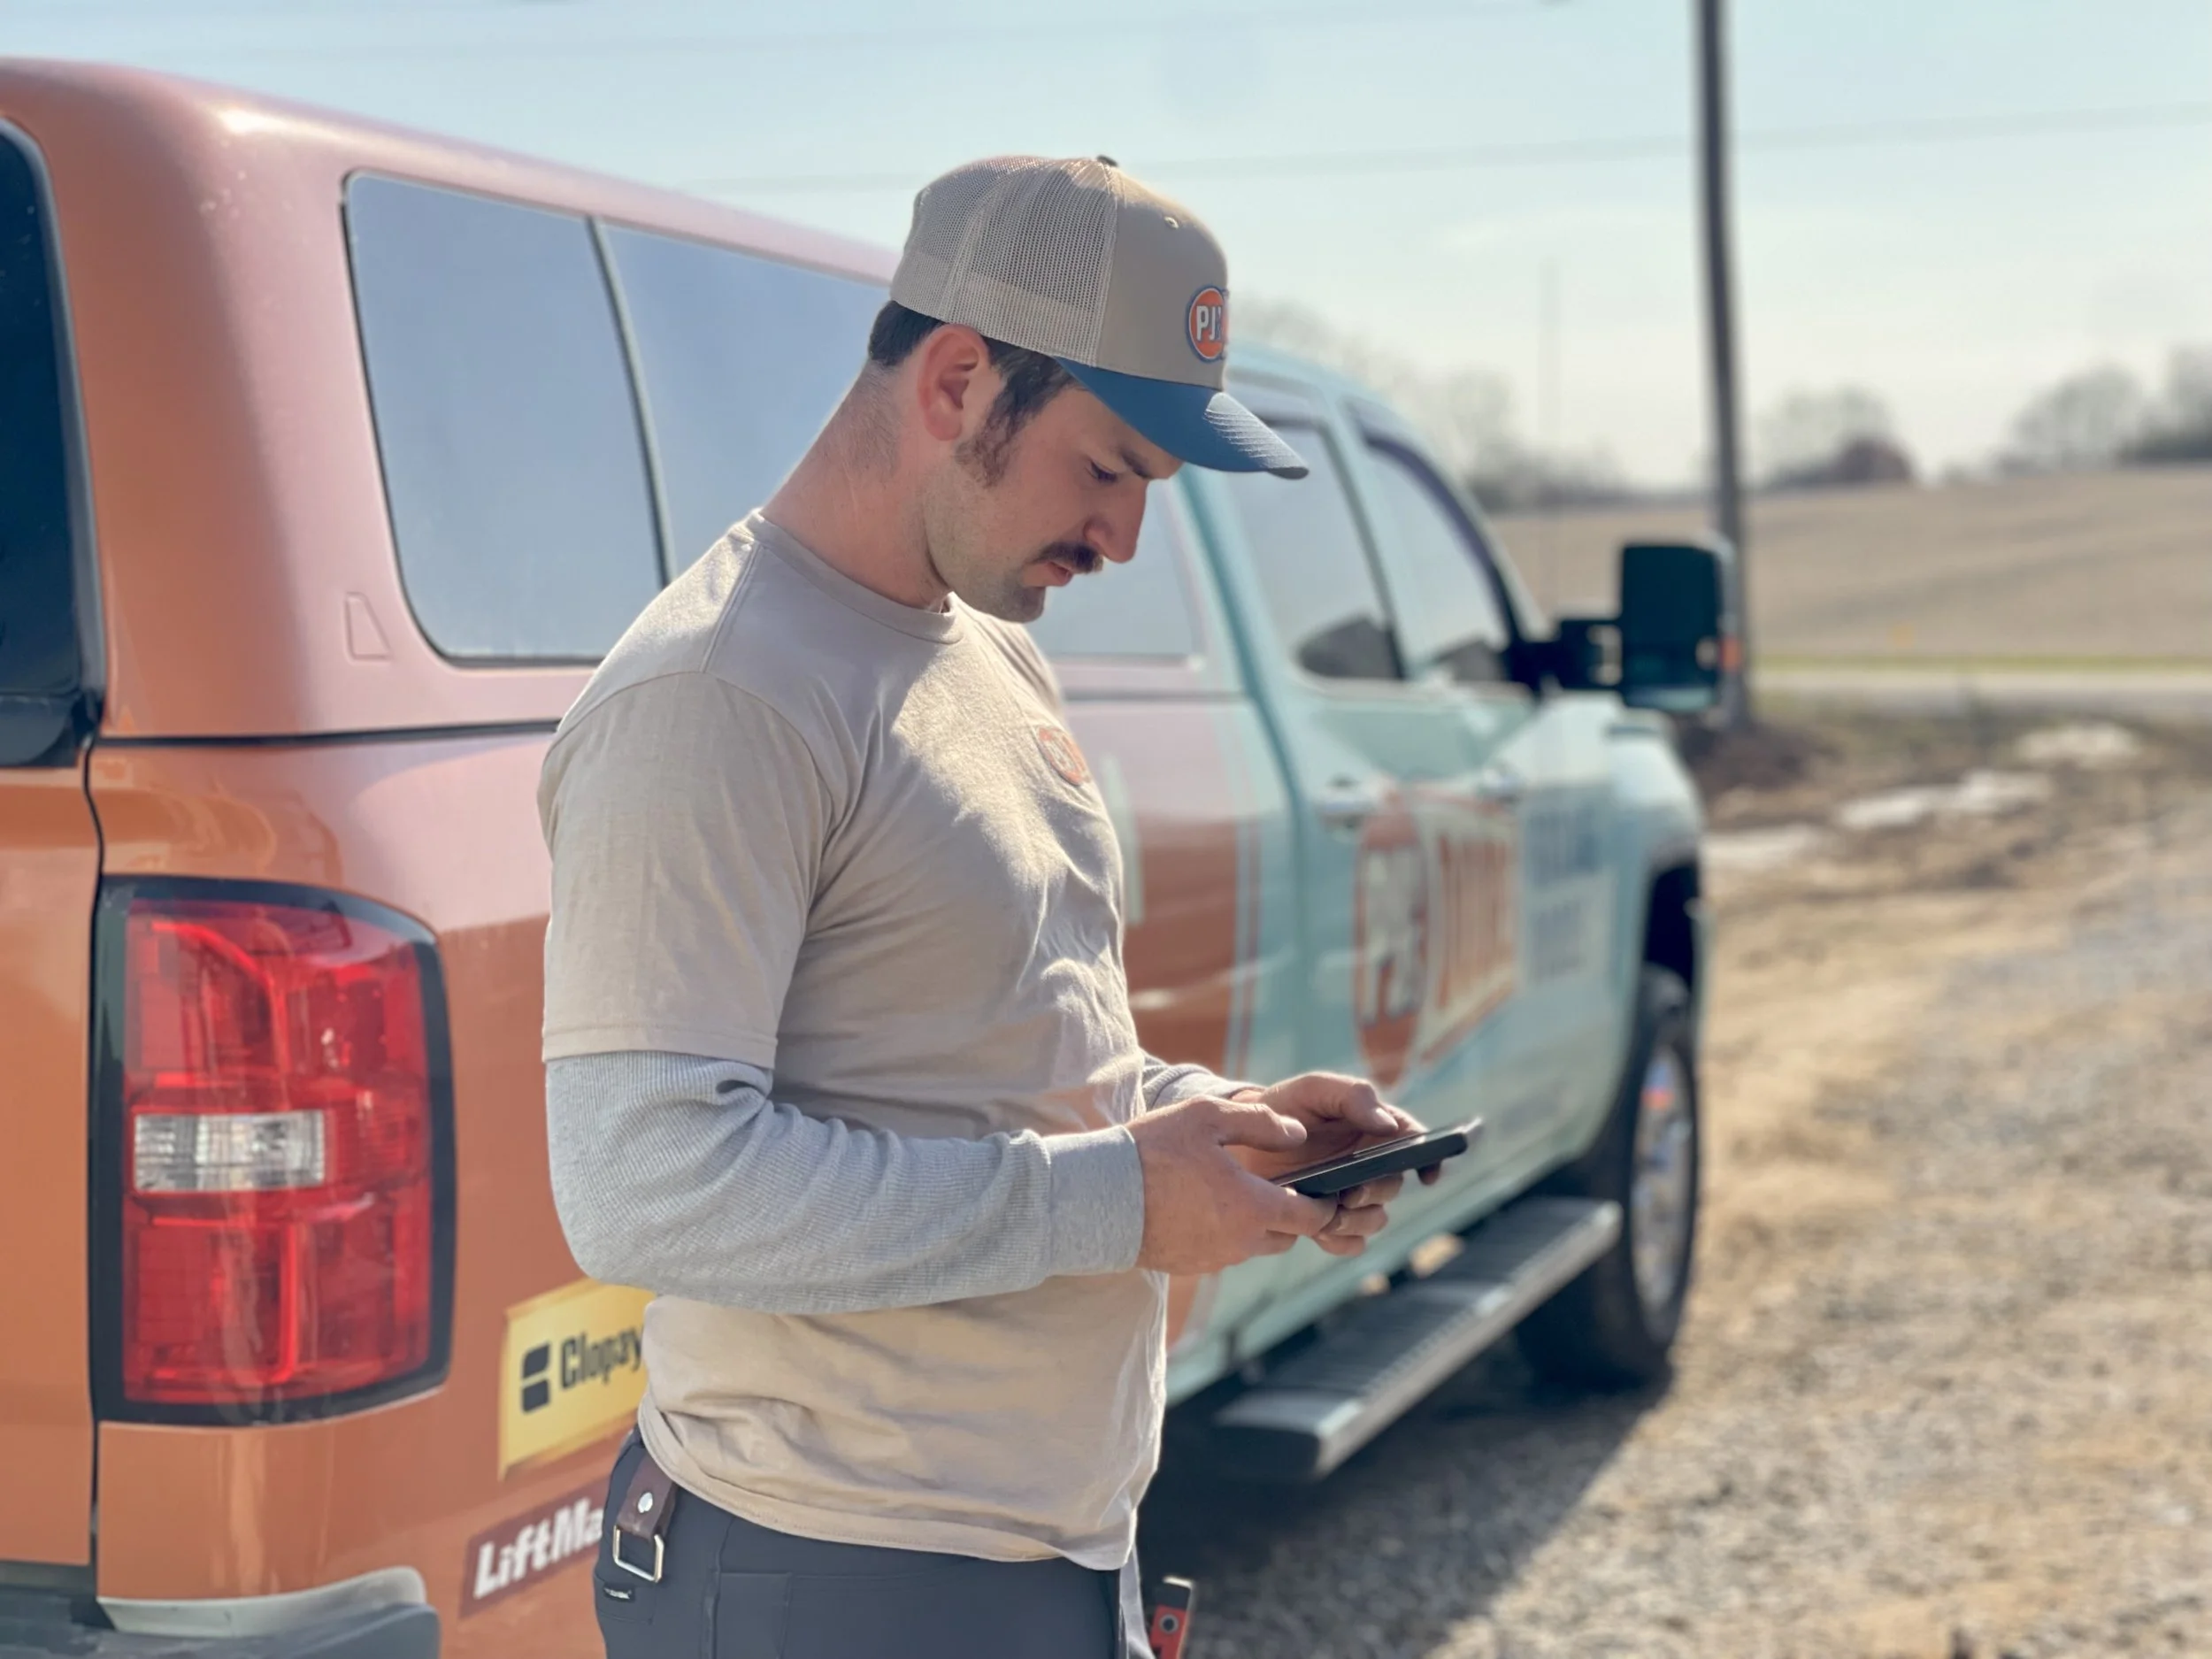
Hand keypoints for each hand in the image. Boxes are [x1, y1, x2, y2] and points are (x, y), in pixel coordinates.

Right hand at [1127, 1095, 1338, 1274]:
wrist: (1095, 1197)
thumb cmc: (1152, 1151)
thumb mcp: (1207, 1117)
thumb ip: (1260, 1122)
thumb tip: (1298, 1134)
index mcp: (1252, 1206)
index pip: (1311, 1216)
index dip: (1325, 1203)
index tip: (1328, 1188)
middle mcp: (1240, 1241)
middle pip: (1286, 1235)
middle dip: (1291, 1213)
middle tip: (1281, 1183)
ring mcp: (1213, 1258)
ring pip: (1254, 1245)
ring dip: (1255, 1223)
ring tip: (1234, 1190)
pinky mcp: (1188, 1266)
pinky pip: (1221, 1252)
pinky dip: (1223, 1233)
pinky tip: (1201, 1204)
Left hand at [1229, 1073, 1445, 1257]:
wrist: (1238, 1140)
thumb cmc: (1281, 1108)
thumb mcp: (1313, 1090)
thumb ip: (1352, 1097)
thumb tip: (1388, 1125)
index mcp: (1372, 1128)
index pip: (1413, 1141)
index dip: (1429, 1157)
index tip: (1426, 1172)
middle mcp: (1368, 1164)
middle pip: (1393, 1185)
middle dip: (1376, 1192)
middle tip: (1350, 1193)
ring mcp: (1349, 1195)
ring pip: (1375, 1219)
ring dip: (1359, 1221)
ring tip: (1330, 1215)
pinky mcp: (1327, 1220)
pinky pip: (1350, 1243)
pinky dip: (1341, 1241)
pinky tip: (1322, 1232)